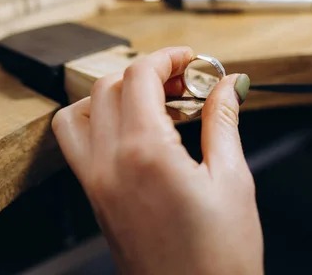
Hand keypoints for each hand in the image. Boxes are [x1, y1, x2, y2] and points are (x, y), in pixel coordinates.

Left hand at [51, 46, 262, 274]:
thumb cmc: (220, 257)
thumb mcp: (232, 179)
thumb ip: (224, 121)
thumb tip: (229, 85)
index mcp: (145, 153)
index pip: (140, 77)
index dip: (168, 57)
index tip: (192, 60)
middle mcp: (109, 164)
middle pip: (109, 86)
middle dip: (148, 71)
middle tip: (187, 81)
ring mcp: (96, 183)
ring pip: (80, 112)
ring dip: (115, 94)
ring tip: (157, 102)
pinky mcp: (96, 199)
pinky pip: (79, 143)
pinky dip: (101, 121)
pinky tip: (141, 131)